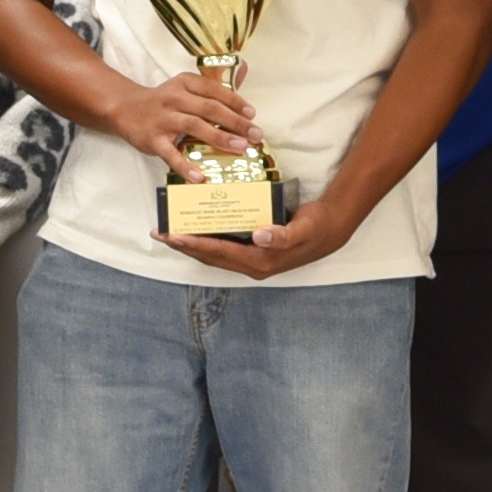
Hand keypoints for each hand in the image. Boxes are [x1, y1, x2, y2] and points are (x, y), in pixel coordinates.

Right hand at [108, 68, 258, 171]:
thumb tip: (246, 71)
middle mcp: (175, 98)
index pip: (215, 90)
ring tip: (240, 148)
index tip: (252, 115)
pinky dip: (186, 166)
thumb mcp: (186, 87)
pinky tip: (201, 177)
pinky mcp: (153, 139)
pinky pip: (171, 154)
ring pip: (195, 126)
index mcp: (185, 83)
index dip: (235, 102)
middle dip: (235, 122)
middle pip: (210, 108)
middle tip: (255, 135)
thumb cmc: (164, 100)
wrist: (126, 109)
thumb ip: (214, 85)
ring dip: (219, 138)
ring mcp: (163, 119)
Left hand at [164, 192, 356, 281]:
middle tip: (160, 232)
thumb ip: (284, 234)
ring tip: (169, 233)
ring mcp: (252, 261)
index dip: (194, 244)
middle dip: (183, 245)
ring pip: (213, 255)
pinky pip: (223, 249)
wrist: (331, 230)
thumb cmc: (316, 226)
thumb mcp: (303, 228)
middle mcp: (253, 265)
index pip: (220, 252)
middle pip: (210, 256)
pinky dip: (205, 241)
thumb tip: (260, 235)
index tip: (173, 235)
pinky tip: (195, 230)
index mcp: (261, 260)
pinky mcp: (253, 253)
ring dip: (190, 245)